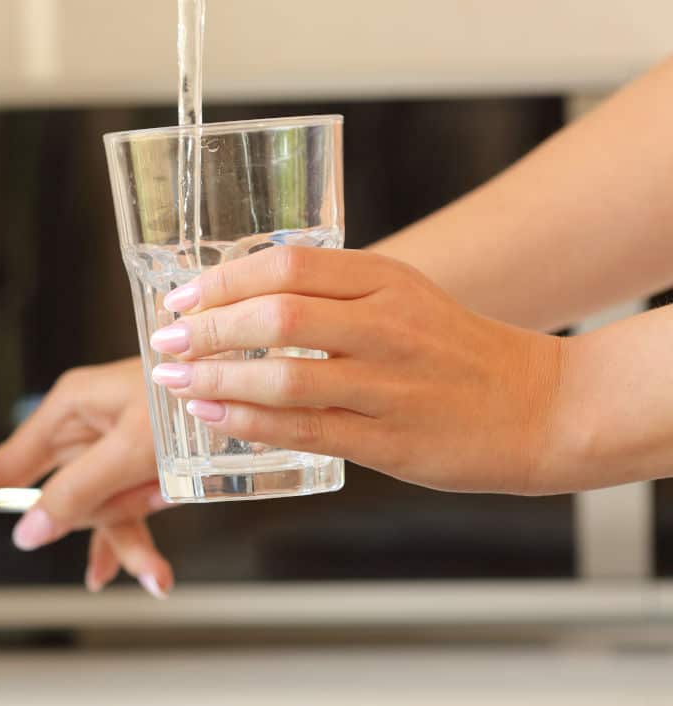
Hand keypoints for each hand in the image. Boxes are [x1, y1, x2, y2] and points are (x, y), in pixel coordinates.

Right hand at [0, 357, 173, 598]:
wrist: (243, 380)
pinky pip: (126, 509)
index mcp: (70, 408)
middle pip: (61, 496)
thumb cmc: (185, 394)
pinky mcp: (139, 462)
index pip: (5, 462)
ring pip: (99, 510)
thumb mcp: (130, 447)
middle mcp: (86, 427)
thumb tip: (30, 530)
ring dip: (125, 539)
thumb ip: (78, 490)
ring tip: (154, 569)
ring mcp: (113, 447)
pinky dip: (138, 539)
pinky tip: (150, 571)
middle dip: (89, 526)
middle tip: (115, 537)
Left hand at [149, 246, 571, 495]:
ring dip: (218, 377)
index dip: (223, 281)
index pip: (286, 265)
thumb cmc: (455, 348)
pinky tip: (214, 415)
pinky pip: (305, 429)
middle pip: (277, 317)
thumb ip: (333, 291)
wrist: (539, 406)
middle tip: (166, 338)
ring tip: (175, 379)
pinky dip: (250, 421)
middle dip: (208, 328)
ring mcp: (389, 386)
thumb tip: (243, 298)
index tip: (182, 297)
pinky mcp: (390, 441)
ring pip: (285, 378)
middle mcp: (386, 326)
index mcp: (385, 279)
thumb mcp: (403, 295)